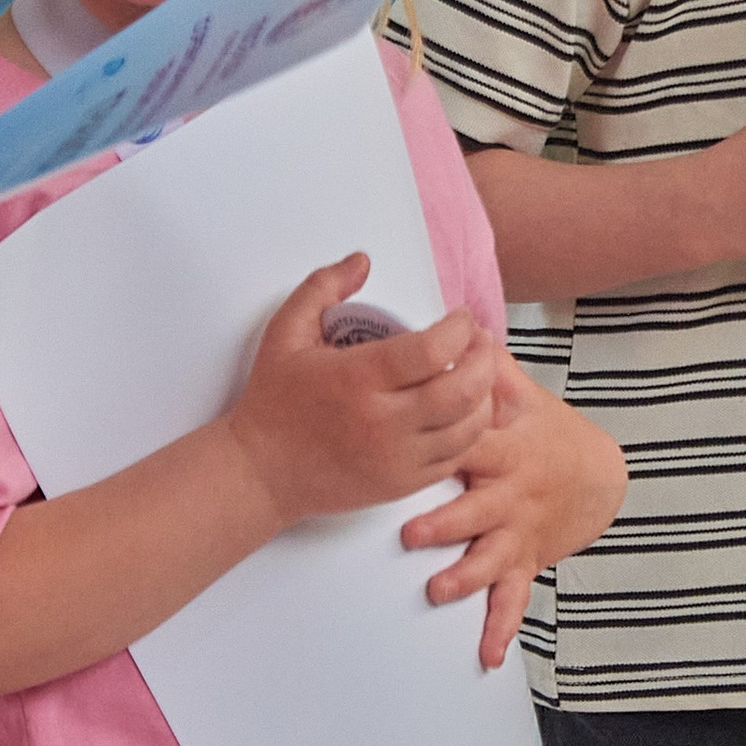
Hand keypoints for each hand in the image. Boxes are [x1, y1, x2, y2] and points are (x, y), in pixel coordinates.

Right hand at [222, 254, 498, 529]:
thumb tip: (362, 260)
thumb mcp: (285, 333)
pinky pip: (457, 457)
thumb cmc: (274, 403)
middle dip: (484, 358)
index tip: (461, 317)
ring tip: (478, 372)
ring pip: (469, 426)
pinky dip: (470, 430)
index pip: (432, 350)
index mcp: (358, 380)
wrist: (260, 474)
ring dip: (485, 394)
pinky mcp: (403, 484)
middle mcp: (383, 422)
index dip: (460, 328)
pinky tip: (464, 410)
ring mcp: (397, 458)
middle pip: (463, 390)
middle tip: (480, 341)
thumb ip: (322, 287)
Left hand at [405, 364, 629, 668]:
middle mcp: (512, 491)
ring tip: (438, 590)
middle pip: (478, 507)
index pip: (472, 442)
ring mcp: (519, 530)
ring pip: (492, 557)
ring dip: (466, 576)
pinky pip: (515, 599)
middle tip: (410, 535)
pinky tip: (487, 655)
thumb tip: (461, 324)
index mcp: (503, 447)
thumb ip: (488, 367)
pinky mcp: (524, 561)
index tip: (414, 443)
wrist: (597, 474)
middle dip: (448, 522)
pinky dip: (502, 628)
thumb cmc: (543, 429)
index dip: (447, 442)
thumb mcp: (523, 394)